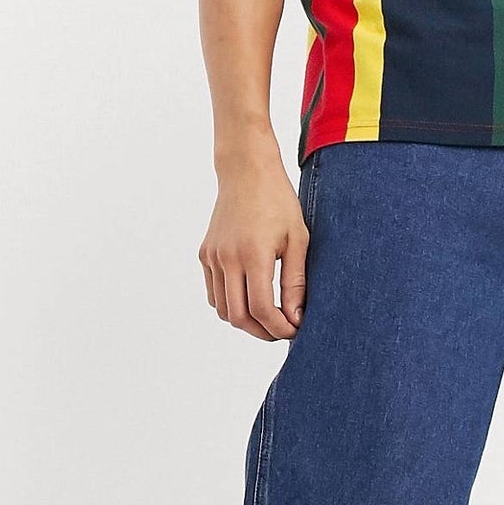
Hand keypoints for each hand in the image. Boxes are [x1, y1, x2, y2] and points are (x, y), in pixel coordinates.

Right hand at [200, 152, 308, 339]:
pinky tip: (250, 299)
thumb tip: (294, 318)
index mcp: (253, 254)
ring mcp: (212, 257)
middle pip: (238, 317)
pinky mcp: (205, 255)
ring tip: (268, 317)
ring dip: (246, 322)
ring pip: (223, 309)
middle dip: (262, 332)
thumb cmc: (278, 202)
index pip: (261, 309)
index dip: (279, 328)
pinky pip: (214, 294)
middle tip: (282, 331)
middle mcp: (227, 258)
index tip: (295, 330)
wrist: (246, 172)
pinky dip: (231, 305)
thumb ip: (295, 282)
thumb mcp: (298, 240)